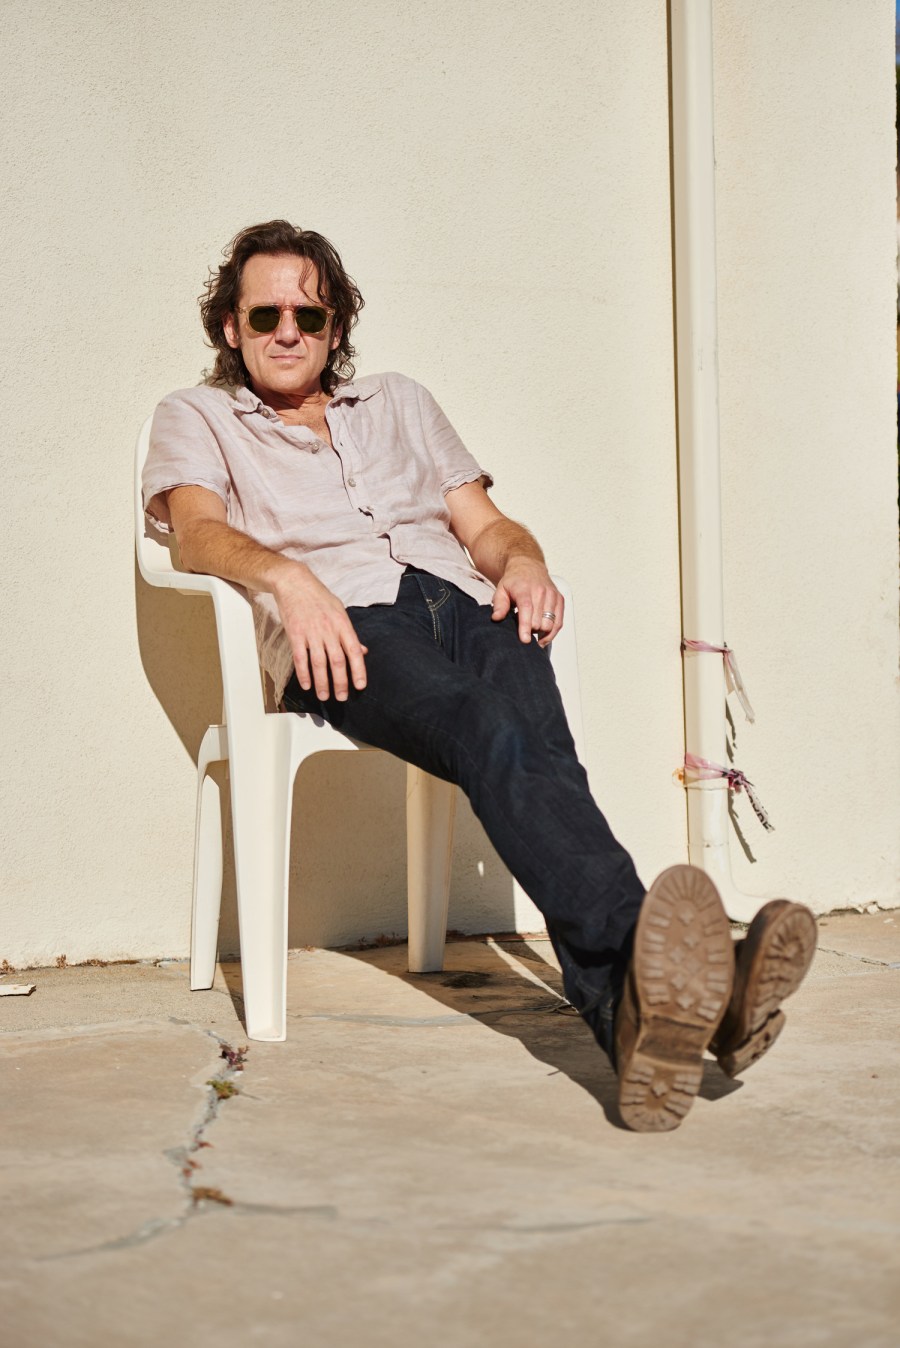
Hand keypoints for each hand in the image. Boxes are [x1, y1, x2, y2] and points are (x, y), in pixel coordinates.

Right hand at [274, 565, 367, 700]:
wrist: (294, 583)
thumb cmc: (318, 597)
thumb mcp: (339, 611)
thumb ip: (349, 633)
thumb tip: (362, 651)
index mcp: (342, 624)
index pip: (353, 650)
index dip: (358, 670)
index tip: (360, 686)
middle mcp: (328, 629)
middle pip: (337, 661)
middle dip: (340, 682)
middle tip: (341, 697)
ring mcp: (311, 632)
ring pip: (318, 663)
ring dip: (322, 682)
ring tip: (324, 696)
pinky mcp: (295, 634)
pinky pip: (300, 658)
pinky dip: (303, 673)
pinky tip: (306, 685)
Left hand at [491, 562, 563, 647]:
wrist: (529, 567)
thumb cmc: (514, 581)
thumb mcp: (501, 590)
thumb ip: (499, 604)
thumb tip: (496, 618)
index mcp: (524, 589)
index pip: (527, 610)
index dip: (526, 626)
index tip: (524, 640)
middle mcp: (541, 591)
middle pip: (539, 621)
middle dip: (531, 630)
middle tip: (522, 629)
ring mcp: (552, 596)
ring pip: (551, 623)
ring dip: (541, 633)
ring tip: (532, 631)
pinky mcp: (560, 600)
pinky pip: (559, 622)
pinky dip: (552, 633)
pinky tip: (543, 636)